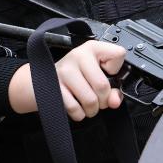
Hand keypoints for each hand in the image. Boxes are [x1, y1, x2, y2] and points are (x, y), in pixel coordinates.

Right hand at [9, 40, 125, 119]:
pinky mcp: (55, 87)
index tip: (109, 74)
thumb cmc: (76, 76)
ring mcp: (65, 71)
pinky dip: (79, 114)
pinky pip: (75, 108)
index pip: (118, 54)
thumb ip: (112, 88)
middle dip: (104, 100)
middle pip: (102, 85)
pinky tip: (77, 107)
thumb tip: (114, 101)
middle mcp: (78, 56)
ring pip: (90, 99)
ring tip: (88, 105)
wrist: (44, 79)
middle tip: (99, 100)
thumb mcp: (96, 76)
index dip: (117, 70)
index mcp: (92, 48)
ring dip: (92, 109)